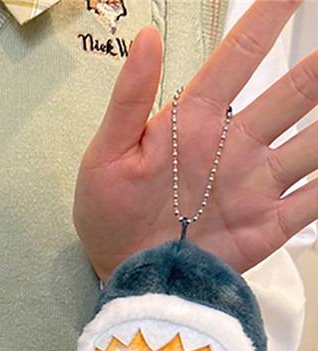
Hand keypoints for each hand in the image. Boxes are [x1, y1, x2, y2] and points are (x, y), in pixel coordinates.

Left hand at [74, 0, 317, 281]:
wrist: (121, 273)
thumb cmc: (106, 213)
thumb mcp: (105, 156)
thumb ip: (128, 101)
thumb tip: (146, 37)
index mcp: (194, 121)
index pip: (239, 57)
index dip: (268, 17)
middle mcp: (234, 145)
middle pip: (293, 93)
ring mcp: (255, 183)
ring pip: (315, 140)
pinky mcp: (267, 224)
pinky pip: (315, 198)